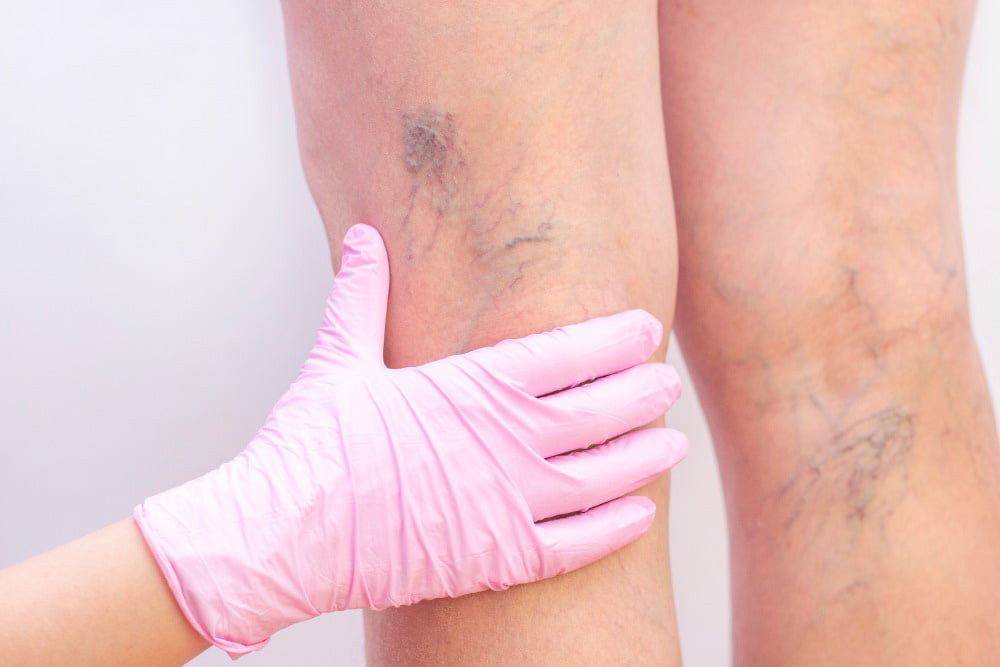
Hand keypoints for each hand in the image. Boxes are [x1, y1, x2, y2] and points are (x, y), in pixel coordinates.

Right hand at [134, 224, 686, 655]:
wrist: (283, 533)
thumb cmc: (311, 445)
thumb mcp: (337, 358)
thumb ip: (361, 295)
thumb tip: (361, 236)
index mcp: (469, 388)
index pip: (561, 353)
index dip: (610, 339)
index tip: (643, 328)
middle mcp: (502, 443)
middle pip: (595, 413)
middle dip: (639, 395)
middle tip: (667, 384)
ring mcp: (505, 503)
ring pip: (598, 478)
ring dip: (642, 458)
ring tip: (674, 444)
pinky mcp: (495, 558)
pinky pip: (573, 545)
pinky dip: (613, 529)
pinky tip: (641, 514)